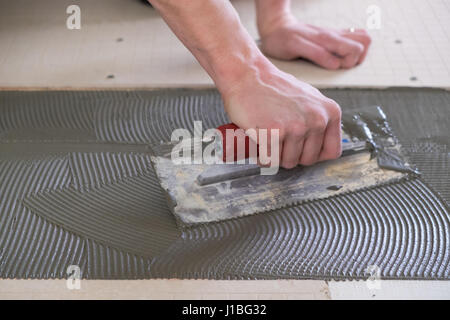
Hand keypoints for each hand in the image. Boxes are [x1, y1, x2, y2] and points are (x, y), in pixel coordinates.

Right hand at [222, 62, 341, 168]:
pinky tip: (258, 141)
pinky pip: (269, 161)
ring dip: (275, 156)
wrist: (247, 74)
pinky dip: (261, 156)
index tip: (301, 149)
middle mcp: (317, 120)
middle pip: (308, 160)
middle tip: (279, 140)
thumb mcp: (308, 99)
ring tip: (268, 137)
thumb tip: (323, 143)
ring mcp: (296, 127)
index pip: (332, 152)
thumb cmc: (273, 87)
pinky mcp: (274, 133)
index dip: (314, 154)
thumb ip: (319, 119)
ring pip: (288, 162)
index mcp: (330, 112)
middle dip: (292, 155)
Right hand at [259, 15, 370, 69]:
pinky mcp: (298, 43)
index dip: (361, 56)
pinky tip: (319, 67)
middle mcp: (329, 36)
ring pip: (347, 48)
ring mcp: (315, 39)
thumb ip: (336, 47)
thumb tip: (353, 57)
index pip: (366, 40)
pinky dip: (326, 62)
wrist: (274, 28)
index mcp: (335, 36)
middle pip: (362, 45)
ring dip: (344, 62)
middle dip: (354, 61)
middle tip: (340, 66)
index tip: (346, 63)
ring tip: (330, 65)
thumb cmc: (297, 38)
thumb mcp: (320, 41)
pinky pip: (320, 53)